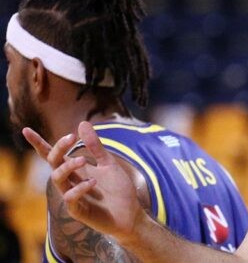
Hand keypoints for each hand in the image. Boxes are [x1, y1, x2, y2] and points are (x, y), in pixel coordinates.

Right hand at [23, 121, 144, 240]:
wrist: (131, 213)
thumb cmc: (118, 189)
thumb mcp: (109, 163)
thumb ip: (95, 146)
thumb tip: (82, 123)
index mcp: (76, 169)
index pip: (53, 155)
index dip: (39, 144)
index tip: (26, 130)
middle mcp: (70, 181)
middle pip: (54, 163)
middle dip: (59, 149)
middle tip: (71, 137)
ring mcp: (72, 196)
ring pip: (58, 180)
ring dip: (68, 168)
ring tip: (83, 160)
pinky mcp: (78, 211)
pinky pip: (70, 198)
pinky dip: (80, 188)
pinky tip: (93, 182)